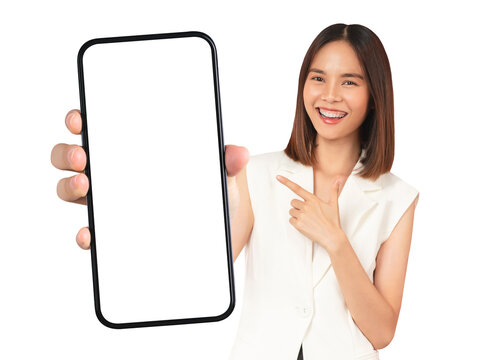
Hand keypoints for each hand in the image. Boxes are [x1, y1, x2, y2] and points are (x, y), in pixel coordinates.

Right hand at [51, 109, 248, 249]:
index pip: (99, 127)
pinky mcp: (114, 234)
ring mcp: (111, 204)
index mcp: (135, 150)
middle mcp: (116, 174)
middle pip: (74, 157)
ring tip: (86, 185)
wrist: (214, 234)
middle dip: (68, 152)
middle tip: (83, 154)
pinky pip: (90, 233)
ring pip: (72, 190)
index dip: (81, 119)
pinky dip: (85, 234)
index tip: (79, 118)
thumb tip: (239, 153)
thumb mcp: (219, 176)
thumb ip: (226, 163)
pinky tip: (91, 234)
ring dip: (69, 186)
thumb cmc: (209, 195)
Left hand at [276, 174, 345, 251]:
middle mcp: (306, 206)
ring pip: (291, 211)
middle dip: (298, 206)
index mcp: (313, 200)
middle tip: (307, 213)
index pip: (297, 189)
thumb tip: (338, 179)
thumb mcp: (334, 204)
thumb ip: (333, 190)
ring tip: (307, 220)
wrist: (332, 236)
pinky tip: (304, 224)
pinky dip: (295, 222)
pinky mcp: (299, 224)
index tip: (278, 177)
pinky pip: (291, 220)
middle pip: (293, 202)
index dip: (286, 182)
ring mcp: (302, 216)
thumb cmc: (332, 221)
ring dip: (296, 215)